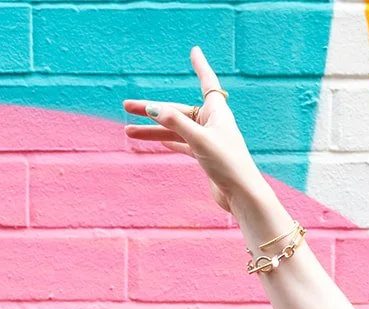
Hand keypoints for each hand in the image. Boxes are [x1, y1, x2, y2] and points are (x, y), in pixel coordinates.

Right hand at [121, 47, 260, 213]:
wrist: (242, 196)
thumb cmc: (228, 165)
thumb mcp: (200, 140)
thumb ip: (176, 123)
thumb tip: (153, 108)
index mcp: (218, 113)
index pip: (207, 83)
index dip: (200, 67)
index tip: (195, 52)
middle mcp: (213, 124)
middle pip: (179, 110)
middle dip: (153, 109)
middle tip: (127, 106)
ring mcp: (209, 140)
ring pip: (177, 129)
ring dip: (154, 130)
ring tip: (129, 133)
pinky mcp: (206, 156)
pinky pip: (183, 144)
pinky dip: (169, 142)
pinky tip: (155, 141)